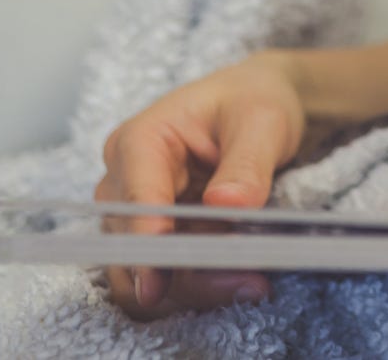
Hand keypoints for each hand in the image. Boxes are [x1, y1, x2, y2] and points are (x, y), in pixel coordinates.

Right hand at [93, 51, 306, 317]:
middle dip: (180, 274)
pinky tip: (242, 281)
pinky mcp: (157, 236)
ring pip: (141, 272)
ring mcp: (136, 213)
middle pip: (131, 245)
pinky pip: (162, 276)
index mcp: (140, 140)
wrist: (258, 104)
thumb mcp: (263, 120)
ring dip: (192, 288)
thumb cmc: (253, 100)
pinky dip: (197, 287)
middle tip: (246, 281)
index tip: (159, 283)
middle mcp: (125, 180)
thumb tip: (226, 205)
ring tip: (252, 283)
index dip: (147, 243)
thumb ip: (247, 162)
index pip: (134, 200)